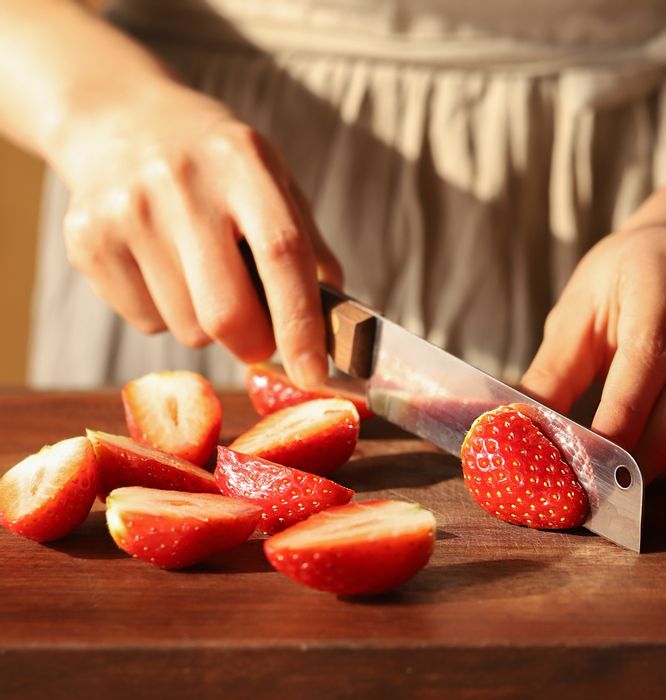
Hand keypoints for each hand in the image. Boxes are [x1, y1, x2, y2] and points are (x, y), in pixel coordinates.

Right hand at [57, 83, 340, 387]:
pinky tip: (159, 268)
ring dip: (207, 324)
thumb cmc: (214, 165)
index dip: (301, 324)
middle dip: (253, 344)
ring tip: (198, 272)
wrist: (117, 120)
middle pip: (226, 312)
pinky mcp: (87, 240)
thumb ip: (309, 247)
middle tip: (259, 336)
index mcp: (243, 162)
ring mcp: (127, 211)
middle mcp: (181, 183)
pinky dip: (165, 314)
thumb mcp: (272, 180)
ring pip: (187, 328)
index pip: (282, 254)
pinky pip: (146, 323)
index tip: (313, 374)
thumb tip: (338, 322)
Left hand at [520, 225, 665, 480]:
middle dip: (653, 441)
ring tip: (633, 476)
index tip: (591, 451)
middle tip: (611, 477)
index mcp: (662, 272)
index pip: (650, 349)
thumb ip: (552, 371)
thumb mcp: (578, 314)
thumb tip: (517, 428)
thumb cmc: (620, 288)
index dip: (623, 408)